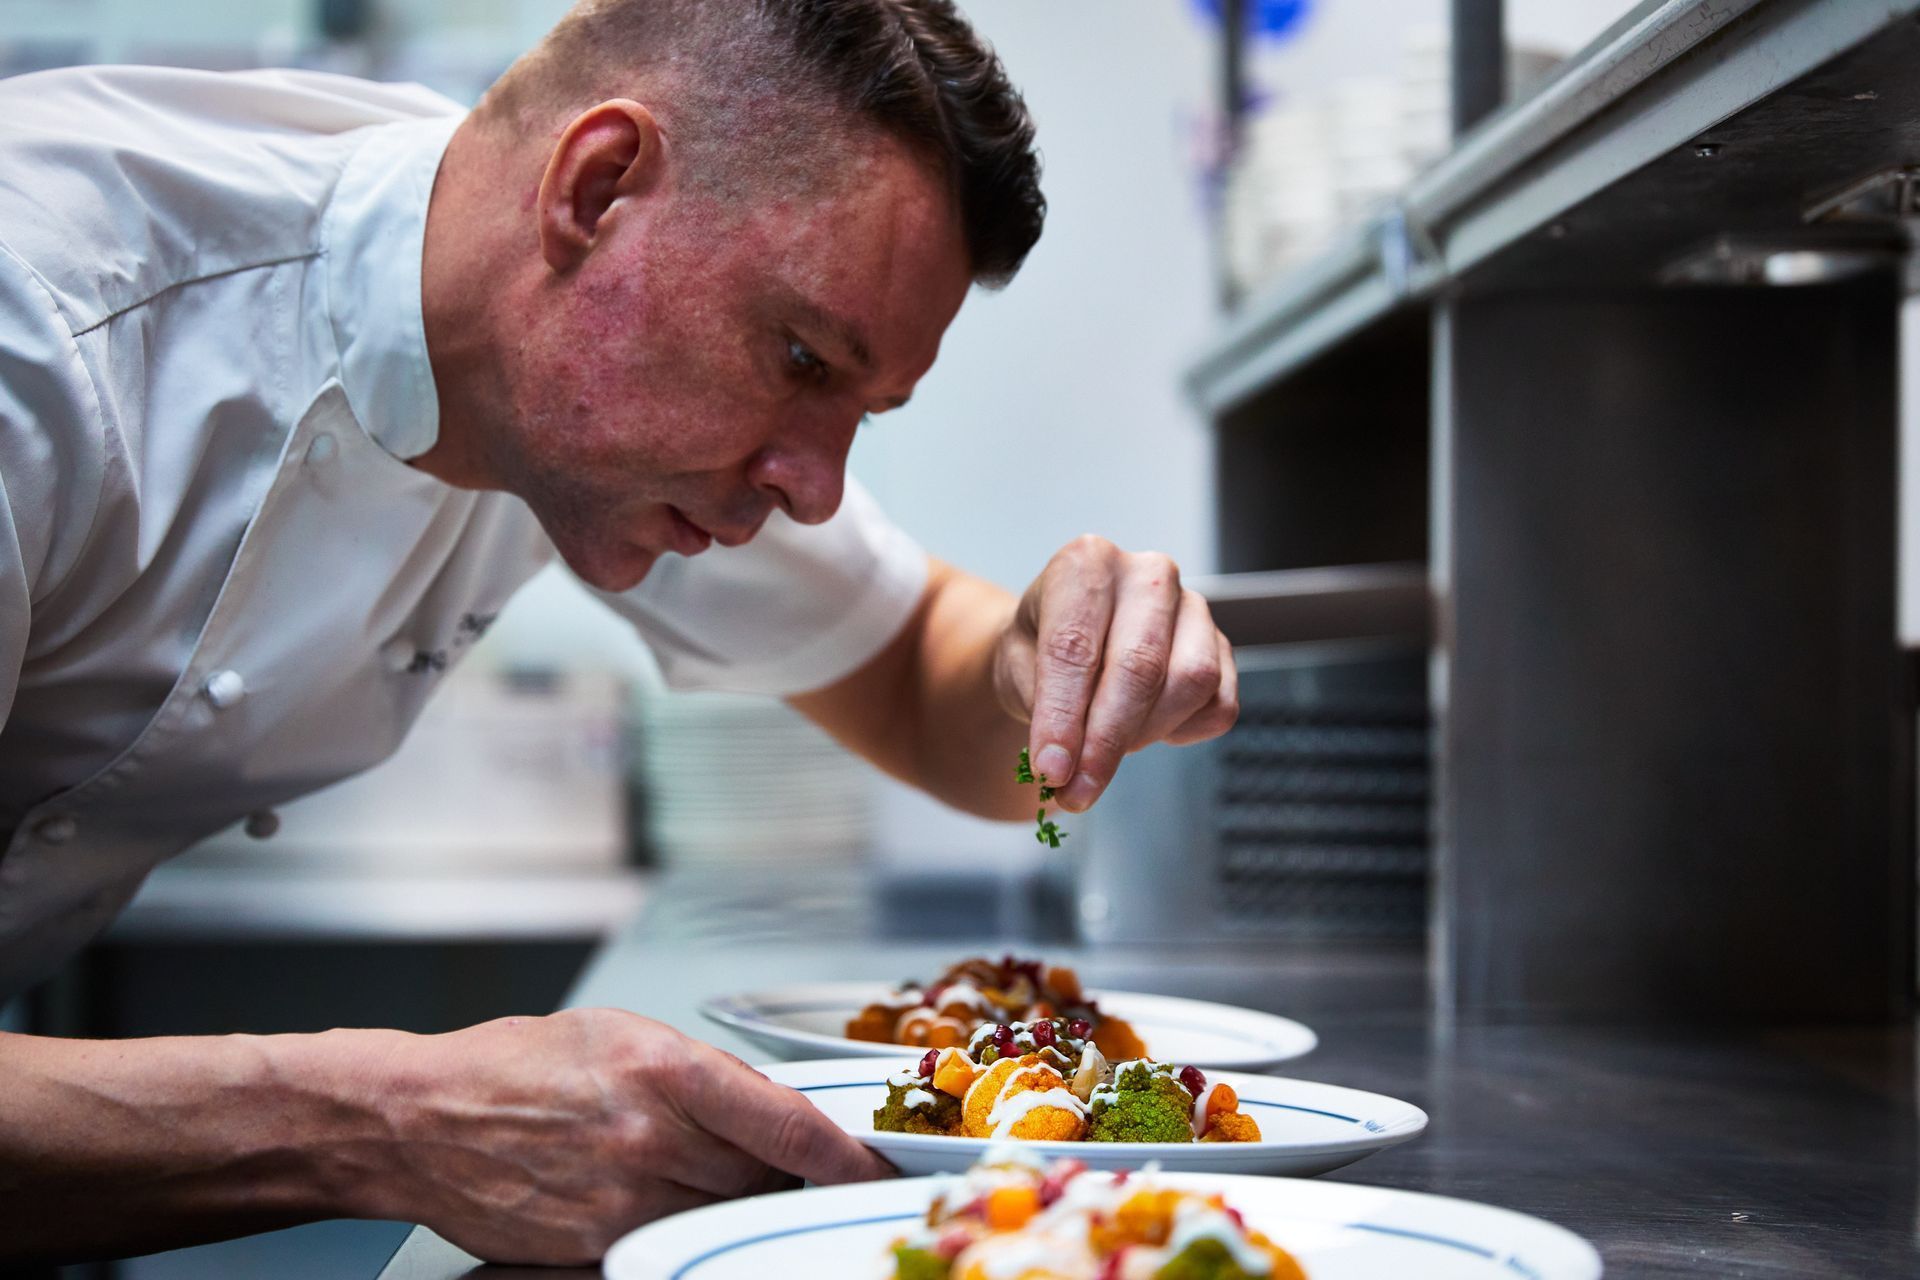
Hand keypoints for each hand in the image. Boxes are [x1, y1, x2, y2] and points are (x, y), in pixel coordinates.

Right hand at [360, 1009, 892, 1263]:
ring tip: (685, 1163)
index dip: (843, 1155)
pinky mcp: (594, 1244)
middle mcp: (649, 1137)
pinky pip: (667, 1240)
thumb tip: (777, 1109)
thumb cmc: (519, 1066)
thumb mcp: (622, 1036)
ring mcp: (621, 1199)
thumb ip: (706, 1076)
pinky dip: (675, 1221)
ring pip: (718, 1212)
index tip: (872, 1167)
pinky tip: (649, 1192)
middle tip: (766, 1155)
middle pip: (761, 1174)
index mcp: (664, 1069)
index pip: (785, 1123)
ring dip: (727, 1195)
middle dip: (777, 1169)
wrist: (422, 1119)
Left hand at [993, 536, 1237, 811]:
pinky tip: (1147, 727)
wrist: (1068, 642)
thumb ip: (1040, 709)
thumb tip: (1063, 766)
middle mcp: (1148, 574)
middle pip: (1140, 666)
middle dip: (1106, 740)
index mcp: (1087, 562)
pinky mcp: (1224, 648)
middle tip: (1077, 790)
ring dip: (1144, 733)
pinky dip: (1181, 733)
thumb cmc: (1039, 648)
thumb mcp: (1016, 667)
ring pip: (1189, 683)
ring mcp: (1194, 607)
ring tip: (1105, 744)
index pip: (1075, 646)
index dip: (1062, 717)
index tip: (1050, 770)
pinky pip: (1219, 706)